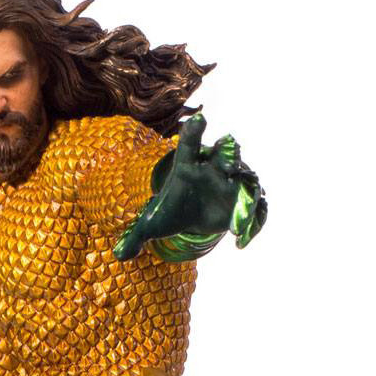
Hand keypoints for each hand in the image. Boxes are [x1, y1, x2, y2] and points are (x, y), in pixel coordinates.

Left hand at [114, 114, 265, 260]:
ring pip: (246, 180)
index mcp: (188, 164)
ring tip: (237, 225)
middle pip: (225, 153)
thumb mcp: (152, 224)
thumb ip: (135, 236)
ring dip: (246, 198)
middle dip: (229, 154)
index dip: (194, 133)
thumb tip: (119, 255)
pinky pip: (256, 207)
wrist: (194, 215)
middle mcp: (213, 167)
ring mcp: (233, 181)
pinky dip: (253, 223)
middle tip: (230, 160)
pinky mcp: (245, 199)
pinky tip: (242, 242)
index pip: (189, 145)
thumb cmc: (172, 211)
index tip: (199, 120)